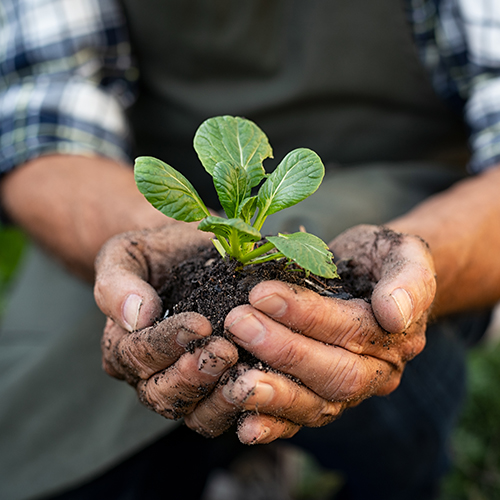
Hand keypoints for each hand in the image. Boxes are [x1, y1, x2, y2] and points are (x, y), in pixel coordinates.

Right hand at [94, 223, 237, 418]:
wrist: (188, 255)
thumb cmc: (157, 253)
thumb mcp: (128, 255)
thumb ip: (119, 283)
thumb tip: (136, 316)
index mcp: (123, 345)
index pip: (137, 354)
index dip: (167, 343)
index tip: (199, 324)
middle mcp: (149, 375)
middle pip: (162, 393)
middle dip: (194, 375)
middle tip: (225, 351)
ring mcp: (183, 387)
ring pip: (194, 413)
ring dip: (220, 399)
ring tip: (246, 375)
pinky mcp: (215, 392)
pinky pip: (224, 414)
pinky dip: (243, 408)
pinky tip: (265, 390)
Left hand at [184, 225, 435, 442]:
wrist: (372, 276)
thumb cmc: (381, 259)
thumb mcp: (405, 253)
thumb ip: (409, 279)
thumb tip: (395, 315)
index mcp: (398, 336)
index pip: (351, 330)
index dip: (306, 314)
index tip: (261, 293)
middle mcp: (378, 372)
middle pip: (334, 373)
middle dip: (283, 351)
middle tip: (238, 323)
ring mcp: (351, 390)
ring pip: (318, 404)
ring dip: (275, 394)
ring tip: (235, 380)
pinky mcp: (324, 397)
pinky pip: (303, 419)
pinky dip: (275, 425)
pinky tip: (245, 427)